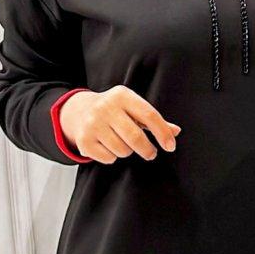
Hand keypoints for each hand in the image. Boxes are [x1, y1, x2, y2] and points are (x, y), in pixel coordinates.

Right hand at [59, 85, 180, 163]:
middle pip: (135, 137)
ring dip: (127, 152)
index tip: (170, 146)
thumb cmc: (113, 110)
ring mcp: (93, 124)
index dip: (163, 133)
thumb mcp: (132, 108)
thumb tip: (175, 132)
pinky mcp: (84, 140)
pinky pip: (109, 158)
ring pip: (123, 150)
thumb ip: (153, 119)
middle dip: (147, 150)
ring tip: (122, 143)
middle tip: (150, 153)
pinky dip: (112, 156)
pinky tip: (108, 146)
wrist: (79, 110)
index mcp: (122, 95)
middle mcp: (105, 107)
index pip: (149, 115)